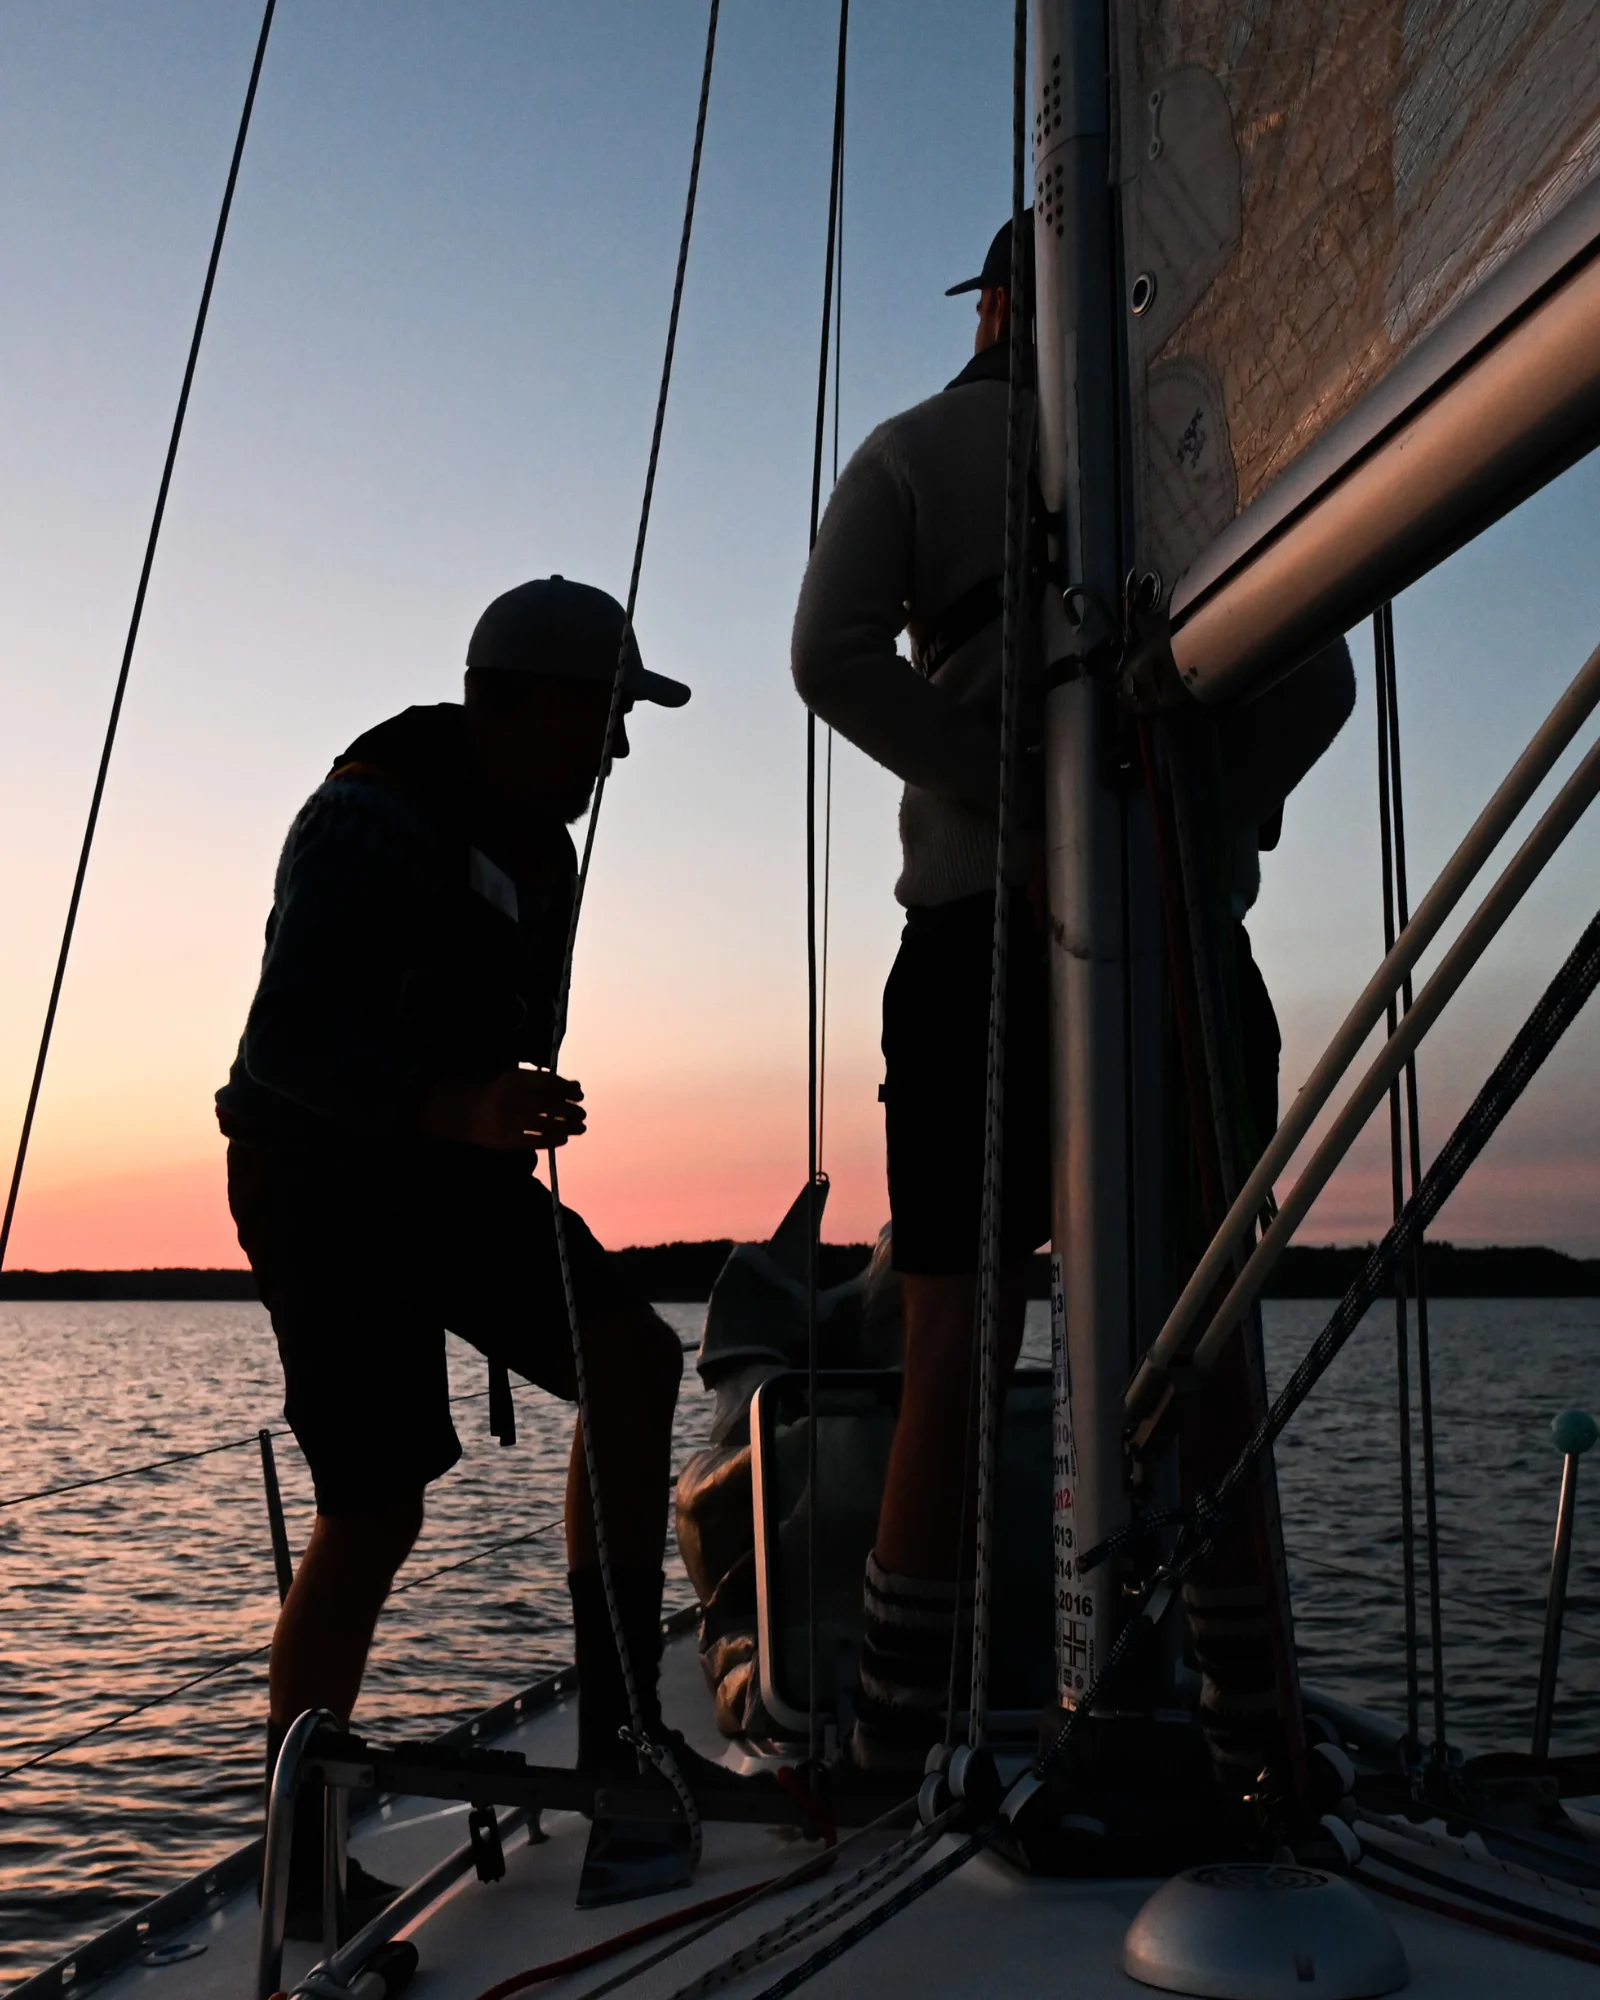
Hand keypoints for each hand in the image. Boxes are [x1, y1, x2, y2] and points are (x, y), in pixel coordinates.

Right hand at [418, 1068, 585, 1150]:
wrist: (467, 1113)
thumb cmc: (501, 1094)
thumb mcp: (517, 1080)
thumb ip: (545, 1082)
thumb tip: (576, 1087)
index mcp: (513, 1079)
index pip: (546, 1083)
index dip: (566, 1089)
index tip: (580, 1095)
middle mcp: (509, 1098)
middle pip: (546, 1104)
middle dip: (569, 1109)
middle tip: (583, 1113)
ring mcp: (505, 1120)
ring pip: (542, 1123)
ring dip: (566, 1126)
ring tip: (581, 1127)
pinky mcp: (503, 1139)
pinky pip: (531, 1141)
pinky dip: (550, 1140)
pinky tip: (564, 1139)